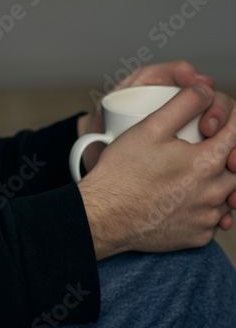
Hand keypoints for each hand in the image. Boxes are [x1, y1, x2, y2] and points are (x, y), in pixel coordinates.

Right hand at [77, 60, 235, 228]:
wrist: (104, 217)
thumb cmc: (122, 173)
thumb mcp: (150, 127)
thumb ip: (184, 103)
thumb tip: (205, 91)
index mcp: (207, 162)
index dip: (227, 118)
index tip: (211, 119)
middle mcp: (214, 192)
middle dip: (224, 151)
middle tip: (200, 145)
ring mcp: (207, 217)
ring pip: (228, 193)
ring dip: (216, 179)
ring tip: (190, 172)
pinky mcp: (198, 236)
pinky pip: (214, 218)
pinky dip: (205, 205)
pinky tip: (183, 197)